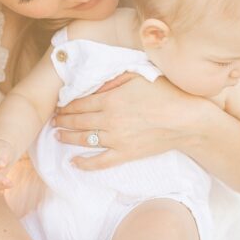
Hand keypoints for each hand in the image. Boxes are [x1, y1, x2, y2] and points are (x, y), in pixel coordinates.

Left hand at [53, 73, 198, 170]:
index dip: (65, 105)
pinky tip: (74, 162)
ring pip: (84, 140)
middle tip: (53, 121)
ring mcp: (116, 139)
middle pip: (78, 121)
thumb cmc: (165, 93)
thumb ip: (113, 79)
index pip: (79, 103)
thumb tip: (94, 85)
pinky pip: (100, 162)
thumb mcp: (137, 76)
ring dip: (68, 138)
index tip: (58, 106)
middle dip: (62, 121)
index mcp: (110, 100)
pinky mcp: (125, 154)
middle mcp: (108, 120)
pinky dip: (85, 163)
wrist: (186, 120)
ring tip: (58, 136)